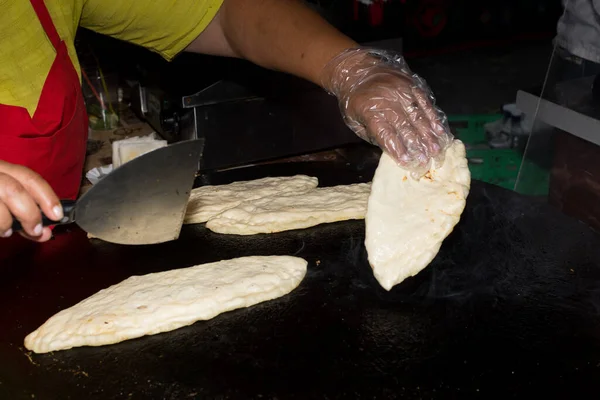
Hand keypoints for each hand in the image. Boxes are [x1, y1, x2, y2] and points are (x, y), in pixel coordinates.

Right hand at [0, 161, 62, 241]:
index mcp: (0, 167)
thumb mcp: (5, 199)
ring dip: (5, 223)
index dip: (47, 196)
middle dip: (30, 214)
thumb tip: (45, 233)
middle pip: (13, 190)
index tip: (57, 215)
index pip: (28, 177)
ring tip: (5, 230)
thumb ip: (24, 215)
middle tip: (35, 230)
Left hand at [321, 48, 452, 175]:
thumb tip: (391, 150)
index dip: (398, 149)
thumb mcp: (354, 120)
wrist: (358, 69)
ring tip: (437, 149)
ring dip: (429, 135)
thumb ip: (372, 135)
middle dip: (417, 145)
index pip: (386, 135)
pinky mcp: (411, 85)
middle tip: (427, 160)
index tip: (408, 162)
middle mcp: (388, 102)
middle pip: (405, 127)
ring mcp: (401, 93)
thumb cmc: (355, 100)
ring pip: (418, 116)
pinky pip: (425, 103)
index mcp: (370, 113)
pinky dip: (433, 117)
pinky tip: (440, 130)